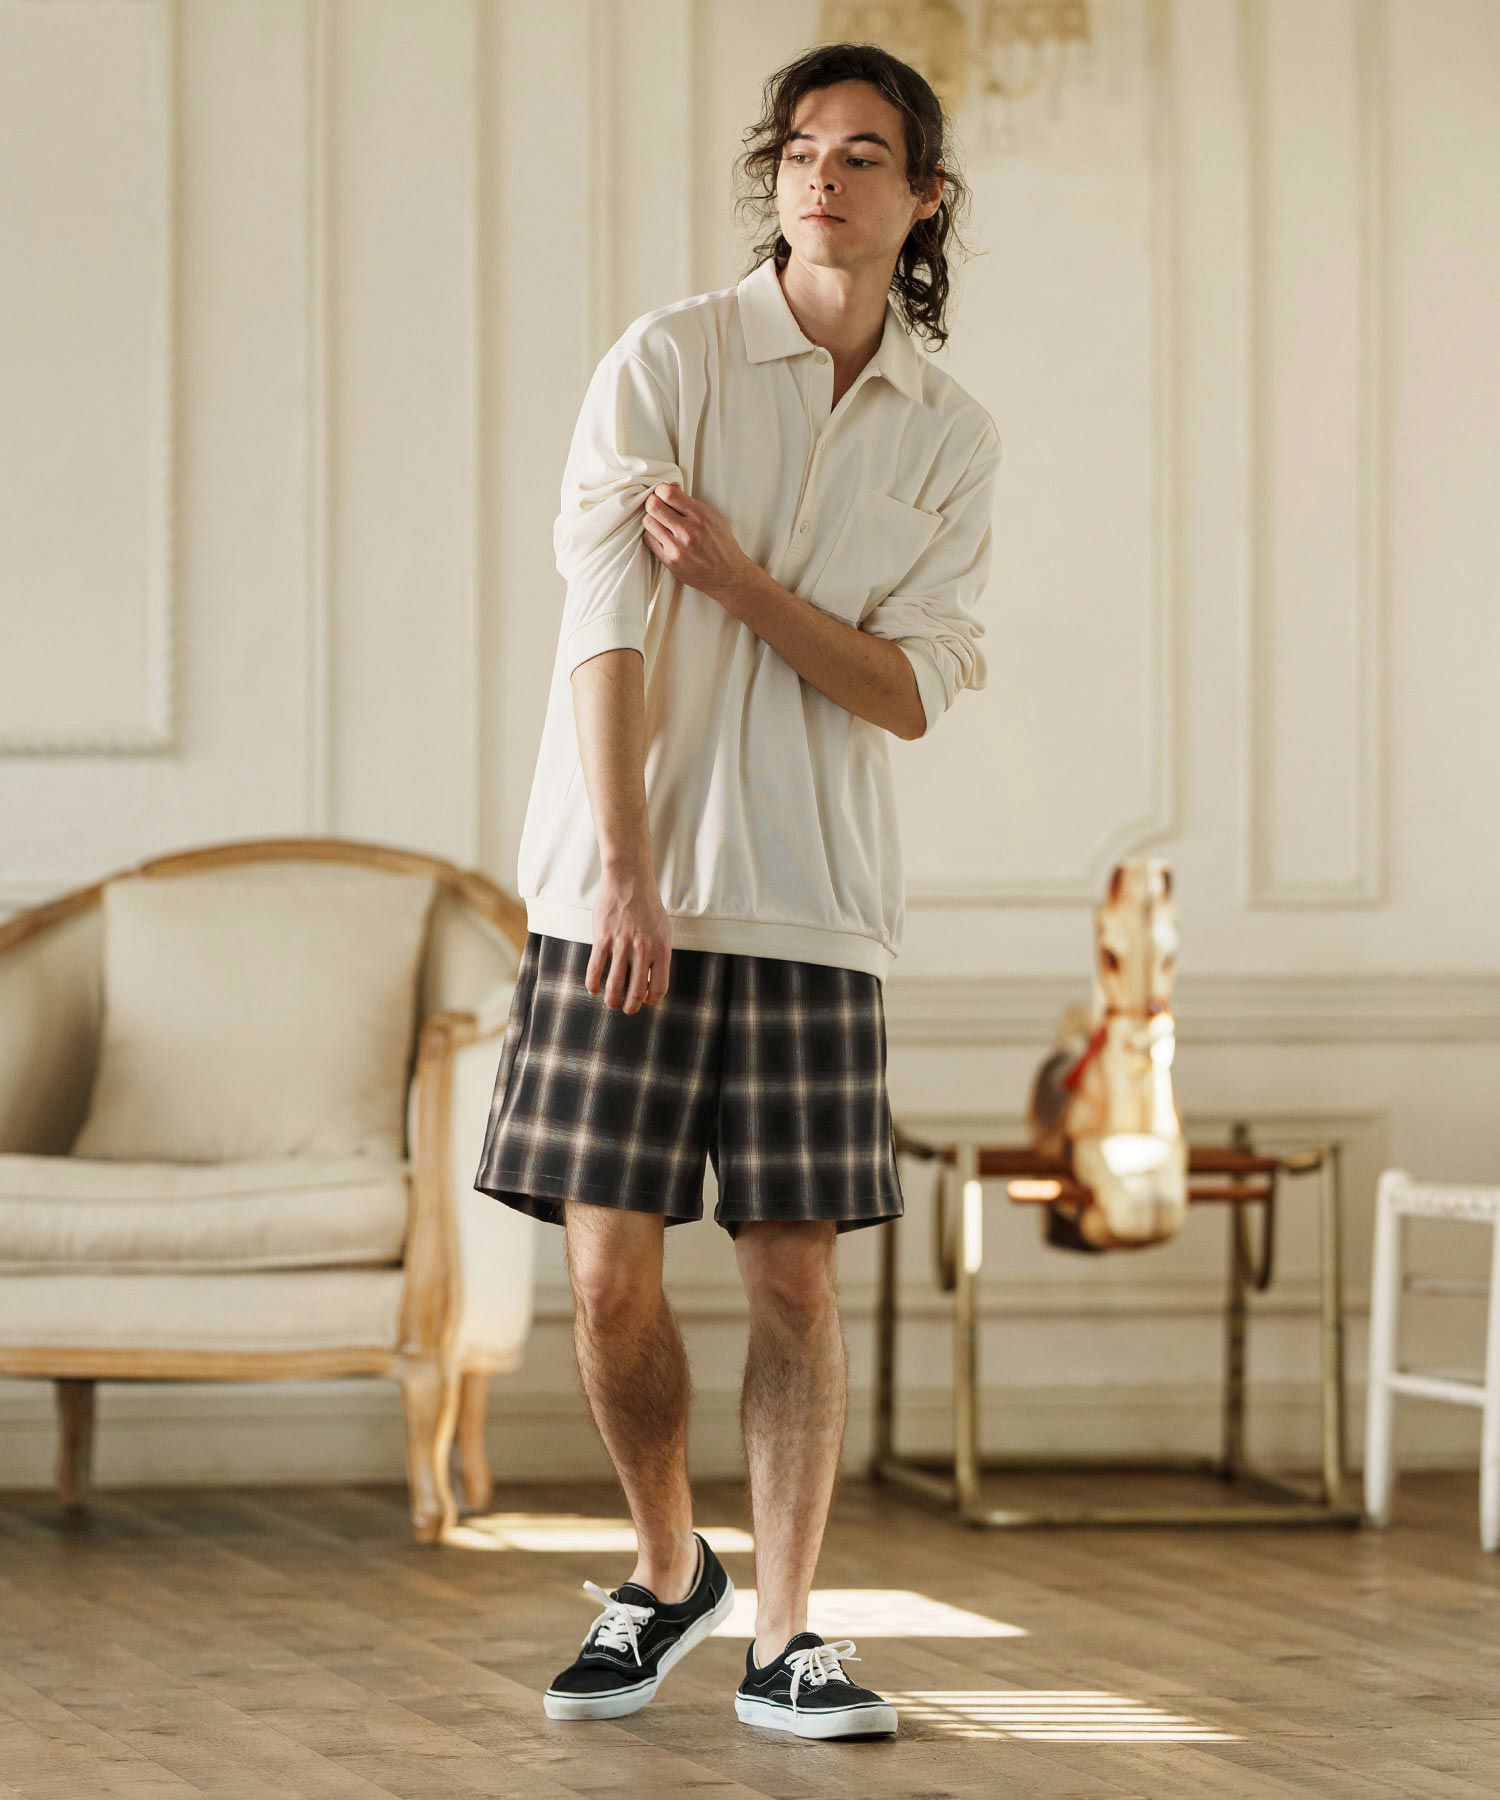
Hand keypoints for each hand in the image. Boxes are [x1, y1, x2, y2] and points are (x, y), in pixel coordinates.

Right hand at [588, 859, 671, 1011]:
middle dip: (631, 1006)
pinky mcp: (603, 938)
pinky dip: (593, 984)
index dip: (651, 999)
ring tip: (610, 1002)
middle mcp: (643, 950)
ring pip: (614, 985)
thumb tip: (649, 981)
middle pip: (637, 992)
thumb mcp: (662, 930)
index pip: (659, 987)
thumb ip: (658, 955)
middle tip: (626, 1008)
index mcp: (661, 949)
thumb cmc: (647, 906)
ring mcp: (622, 944)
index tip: (645, 1000)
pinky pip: (596, 969)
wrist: (629, 880)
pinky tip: (592, 989)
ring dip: (611, 999)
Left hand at [641, 482, 755, 602]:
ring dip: (652, 519)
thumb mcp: (714, 516)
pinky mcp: (670, 561)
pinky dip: (652, 535)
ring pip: (648, 522)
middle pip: (653, 506)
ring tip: (661, 522)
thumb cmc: (721, 544)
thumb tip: (670, 487)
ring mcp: (677, 547)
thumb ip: (691, 503)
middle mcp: (688, 531)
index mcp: (700, 516)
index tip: (662, 493)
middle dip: (653, 503)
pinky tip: (661, 535)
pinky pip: (649, 540)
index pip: (667, 493)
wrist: (727, 574)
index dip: (661, 490)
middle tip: (658, 506)